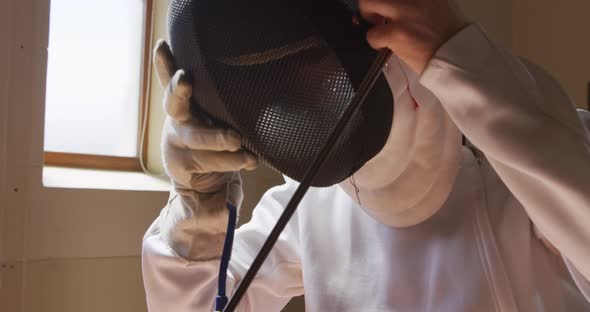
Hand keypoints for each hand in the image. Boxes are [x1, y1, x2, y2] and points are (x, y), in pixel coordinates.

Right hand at [154, 39, 256, 208]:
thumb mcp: (212, 113)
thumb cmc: (213, 135)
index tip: (162, 47)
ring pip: (196, 137)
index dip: (163, 64)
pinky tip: (251, 160)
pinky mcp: (183, 165)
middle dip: (178, 90)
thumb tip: (225, 66)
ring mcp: (179, 143)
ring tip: (237, 140)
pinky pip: (209, 161)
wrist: (201, 180)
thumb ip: (212, 96)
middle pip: (174, 103)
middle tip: (184, 79)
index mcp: (182, 100)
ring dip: (217, 138)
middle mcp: (177, 119)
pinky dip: (232, 161)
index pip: (170, 78)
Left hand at [360, 0, 467, 73]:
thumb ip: (418, 1)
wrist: (458, 56)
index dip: (388, 1)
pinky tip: (385, 45)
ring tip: (378, 27)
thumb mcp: (439, 4)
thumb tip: (398, 4)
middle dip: (370, 1)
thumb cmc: (450, 35)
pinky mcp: (397, 33)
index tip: (386, 6)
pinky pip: (373, 34)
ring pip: (369, 2)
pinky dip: (374, 41)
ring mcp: (405, 12)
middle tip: (374, 13)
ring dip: (368, 15)